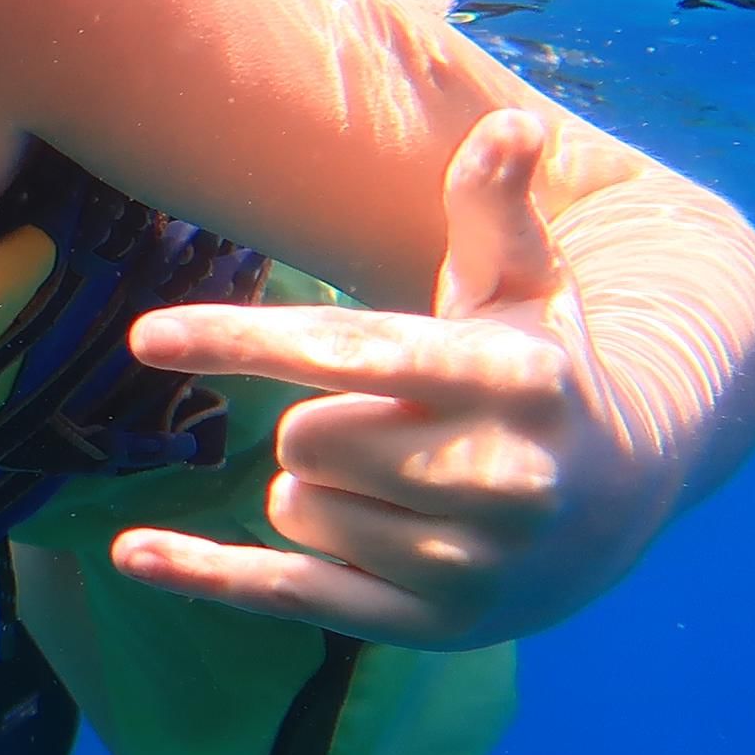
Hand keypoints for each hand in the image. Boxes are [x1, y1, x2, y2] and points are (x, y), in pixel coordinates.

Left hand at [108, 108, 662, 650]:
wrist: (624, 503)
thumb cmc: (543, 375)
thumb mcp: (527, 289)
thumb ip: (494, 212)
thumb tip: (510, 128)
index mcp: (513, 378)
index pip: (349, 352)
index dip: (242, 340)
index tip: (146, 337)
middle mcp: (497, 477)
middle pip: (306, 438)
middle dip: (319, 425)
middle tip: (382, 425)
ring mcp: (465, 563)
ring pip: (293, 508)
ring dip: (314, 489)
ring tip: (395, 484)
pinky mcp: (430, 626)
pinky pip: (287, 593)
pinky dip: (203, 576)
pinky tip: (130, 554)